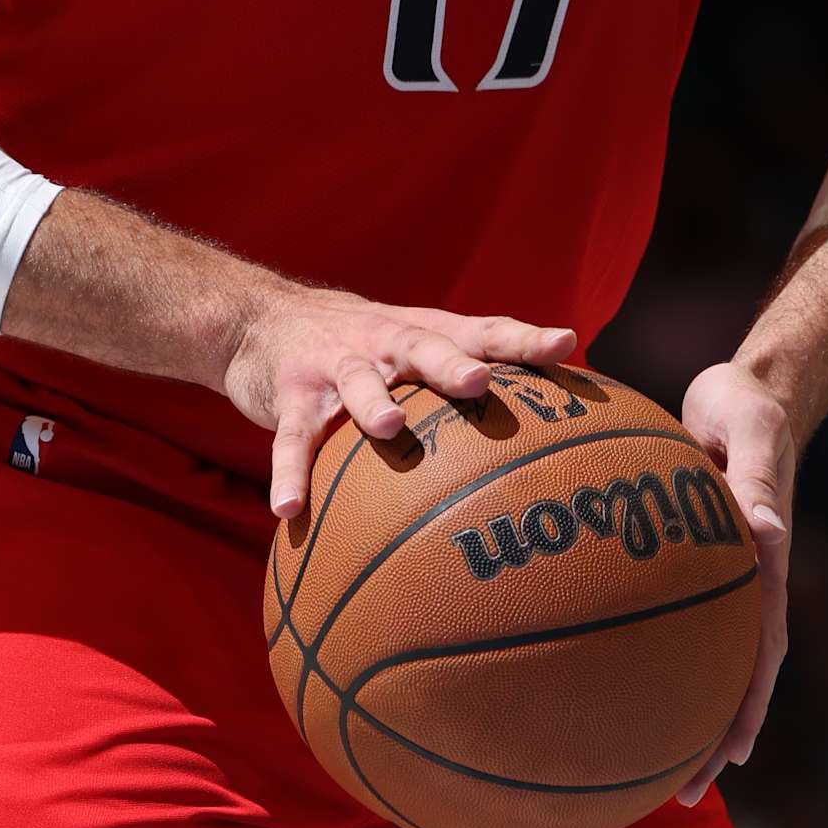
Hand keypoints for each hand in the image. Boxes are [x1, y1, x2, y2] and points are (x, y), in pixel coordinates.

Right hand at [223, 288, 578, 517]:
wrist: (261, 318)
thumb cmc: (362, 345)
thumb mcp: (411, 347)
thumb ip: (463, 375)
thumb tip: (544, 437)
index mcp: (422, 333)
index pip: (481, 331)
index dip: (523, 339)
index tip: (566, 344)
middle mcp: (383, 343)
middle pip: (423, 348)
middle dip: (451, 364)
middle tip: (479, 381)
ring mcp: (335, 366)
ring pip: (357, 383)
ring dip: (373, 402)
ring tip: (391, 427)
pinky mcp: (291, 394)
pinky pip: (292, 438)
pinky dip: (291, 472)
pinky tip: (290, 509)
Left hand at [673, 359, 795, 803]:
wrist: (746, 386)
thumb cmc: (748, 404)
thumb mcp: (753, 429)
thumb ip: (757, 476)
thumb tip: (765, 532)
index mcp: (766, 561)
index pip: (761, 645)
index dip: (746, 702)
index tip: (729, 754)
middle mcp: (748, 579)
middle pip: (735, 672)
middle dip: (713, 734)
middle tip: (684, 792)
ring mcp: (722, 573)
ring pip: (704, 655)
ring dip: (683, 708)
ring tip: (644, 765)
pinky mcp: (695, 557)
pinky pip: (667, 615)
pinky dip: (647, 651)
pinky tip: (602, 676)